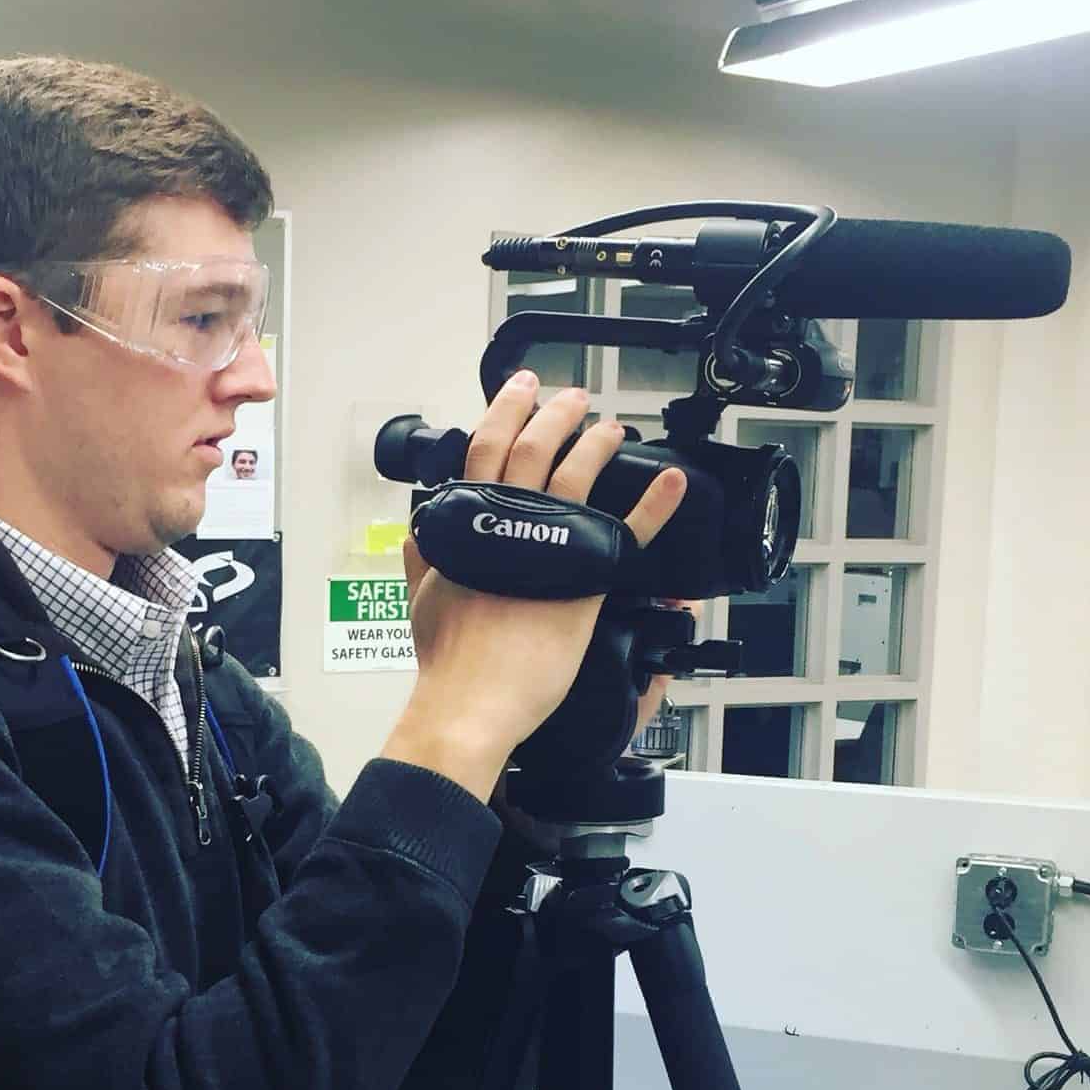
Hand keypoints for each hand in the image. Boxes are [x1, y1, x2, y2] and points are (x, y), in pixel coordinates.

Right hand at [382, 372, 685, 801]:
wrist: (472, 698)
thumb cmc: (448, 659)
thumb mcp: (423, 599)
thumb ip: (422, 560)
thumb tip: (417, 537)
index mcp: (469, 523)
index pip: (485, 449)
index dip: (503, 412)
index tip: (519, 391)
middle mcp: (510, 523)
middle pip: (534, 446)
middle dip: (554, 414)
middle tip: (571, 398)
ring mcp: (552, 546)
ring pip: (577, 473)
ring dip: (597, 442)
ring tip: (611, 427)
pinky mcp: (588, 579)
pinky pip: (628, 532)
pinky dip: (654, 504)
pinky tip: (672, 483)